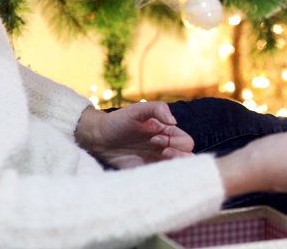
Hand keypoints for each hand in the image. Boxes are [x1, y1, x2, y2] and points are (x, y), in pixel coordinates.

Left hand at [75, 101, 194, 168]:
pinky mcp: (146, 171)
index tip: (155, 139)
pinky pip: (162, 177)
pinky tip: (148, 169)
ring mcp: (156, 160)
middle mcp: (165, 147)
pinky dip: (163, 176)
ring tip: (159, 159)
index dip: (176, 142)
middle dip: (178, 154)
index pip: (186, 141)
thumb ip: (158, 109)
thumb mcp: (138, 109)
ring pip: (178, 168)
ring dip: (173, 165)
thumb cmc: (118, 120)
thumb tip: (174, 121)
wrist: (98, 138)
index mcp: (167, 132)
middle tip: (160, 150)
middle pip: (188, 156)